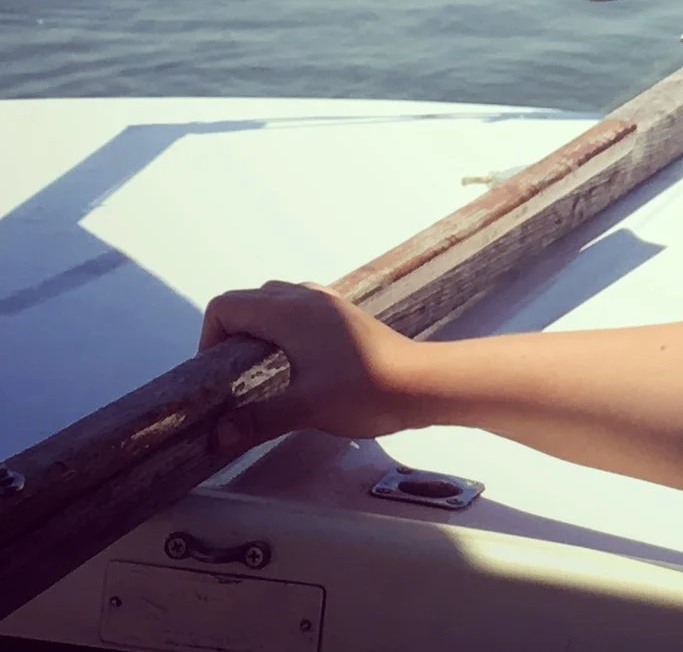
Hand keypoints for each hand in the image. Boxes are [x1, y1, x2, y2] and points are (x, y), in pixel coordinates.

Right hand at [197, 281, 429, 452]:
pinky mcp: (343, 315)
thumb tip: (216, 436)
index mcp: (290, 312)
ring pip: (273, 303)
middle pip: (247, 302)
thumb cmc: (366, 390)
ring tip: (257, 372)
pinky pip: (298, 309)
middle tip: (232, 378)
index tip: (217, 376)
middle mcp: (307, 298)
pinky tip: (291, 363)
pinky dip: (282, 328)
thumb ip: (256, 420)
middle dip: (229, 335)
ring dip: (257, 330)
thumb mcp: (305, 409)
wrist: (422, 382)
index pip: (226, 306)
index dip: (209, 338)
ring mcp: (328, 303)